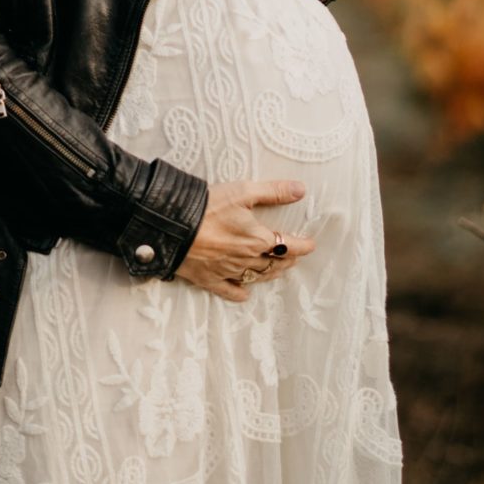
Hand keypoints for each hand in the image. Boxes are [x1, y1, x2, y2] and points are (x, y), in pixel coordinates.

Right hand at [175, 177, 315, 299]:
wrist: (172, 227)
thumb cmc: (208, 207)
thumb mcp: (243, 191)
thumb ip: (273, 191)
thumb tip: (301, 190)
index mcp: (257, 240)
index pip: (288, 245)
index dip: (302, 245)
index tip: (311, 245)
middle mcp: (246, 259)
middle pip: (274, 263)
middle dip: (287, 260)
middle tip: (294, 257)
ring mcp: (227, 272)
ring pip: (256, 277)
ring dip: (270, 273)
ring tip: (278, 270)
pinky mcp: (209, 279)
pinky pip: (228, 290)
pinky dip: (239, 292)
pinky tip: (244, 293)